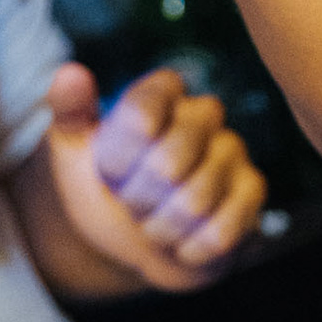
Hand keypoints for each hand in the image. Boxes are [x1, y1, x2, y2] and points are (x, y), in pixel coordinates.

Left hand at [44, 62, 265, 290]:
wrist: (131, 236)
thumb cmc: (104, 184)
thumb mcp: (73, 148)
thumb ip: (70, 110)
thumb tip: (70, 75)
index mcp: (161, 94)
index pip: (152, 99)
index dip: (126, 144)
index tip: (110, 167)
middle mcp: (203, 115)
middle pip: (170, 159)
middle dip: (136, 196)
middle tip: (129, 201)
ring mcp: (232, 152)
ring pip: (194, 200)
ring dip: (159, 226)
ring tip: (152, 222)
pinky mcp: (251, 192)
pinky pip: (222, 228)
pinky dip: (188, 247)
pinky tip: (180, 241)